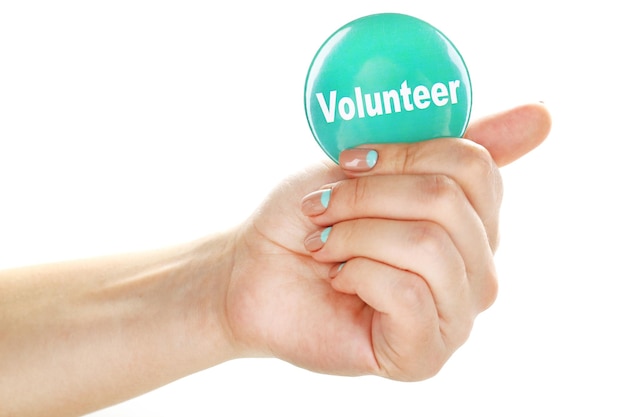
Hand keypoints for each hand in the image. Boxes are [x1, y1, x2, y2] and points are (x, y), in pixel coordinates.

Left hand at [223, 103, 550, 380]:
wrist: (257, 273)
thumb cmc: (309, 219)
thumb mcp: (367, 167)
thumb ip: (446, 144)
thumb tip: (544, 113)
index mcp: (468, 219)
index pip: (474, 165)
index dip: (404, 154)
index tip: (352, 160)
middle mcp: (474, 268)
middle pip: (447, 200)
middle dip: (366, 196)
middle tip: (322, 207)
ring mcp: (455, 314)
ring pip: (428, 245)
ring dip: (355, 235)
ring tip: (325, 246)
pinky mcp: (425, 353)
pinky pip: (408, 293)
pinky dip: (357, 274)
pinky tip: (339, 282)